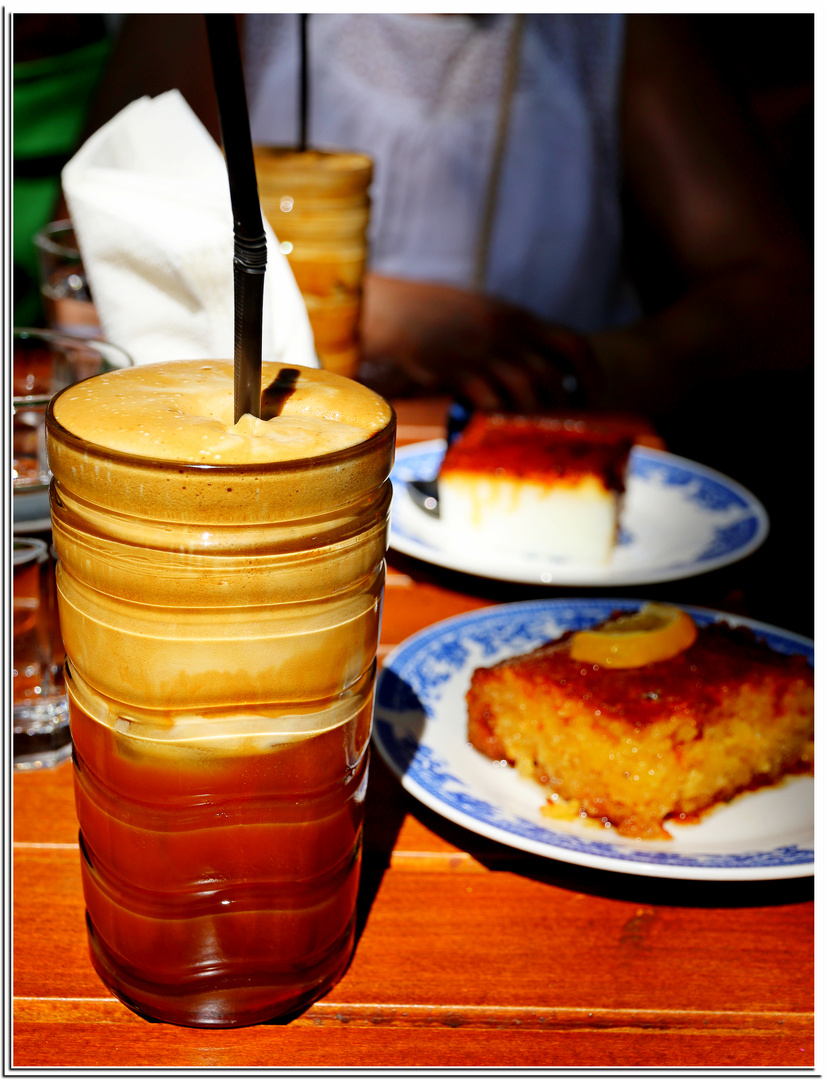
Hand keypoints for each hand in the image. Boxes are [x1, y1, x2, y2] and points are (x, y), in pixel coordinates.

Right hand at [359, 275, 602, 410]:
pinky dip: (499, 418)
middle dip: (561, 408)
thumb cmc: (441, 318)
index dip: (590, 377)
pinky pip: (490, 400)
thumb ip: (518, 338)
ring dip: (533, 417)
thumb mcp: (489, 316)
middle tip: (560, 431)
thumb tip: (543, 370)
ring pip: (527, 389)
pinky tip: (498, 430)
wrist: (396, 311)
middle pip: (553, 376)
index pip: (574, 345)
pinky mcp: (458, 369)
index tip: (591, 400)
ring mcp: (484, 351)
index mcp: (521, 320)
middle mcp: (509, 334)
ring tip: (531, 436)